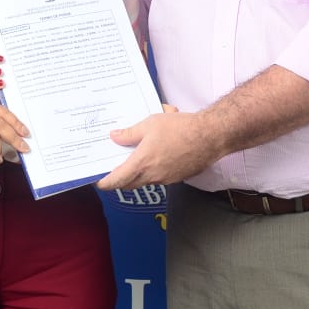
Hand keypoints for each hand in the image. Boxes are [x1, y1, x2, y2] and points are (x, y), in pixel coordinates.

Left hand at [96, 111, 218, 189]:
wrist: (210, 136)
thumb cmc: (180, 128)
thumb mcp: (150, 124)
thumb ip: (130, 133)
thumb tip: (114, 136)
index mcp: (142, 162)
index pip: (117, 180)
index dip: (105, 183)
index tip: (98, 182)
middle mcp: (153, 175)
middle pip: (129, 184)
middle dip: (120, 179)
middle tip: (114, 169)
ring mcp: (166, 179)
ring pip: (145, 181)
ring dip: (138, 174)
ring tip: (136, 158)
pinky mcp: (178, 178)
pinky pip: (159, 178)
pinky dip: (153, 171)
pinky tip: (157, 156)